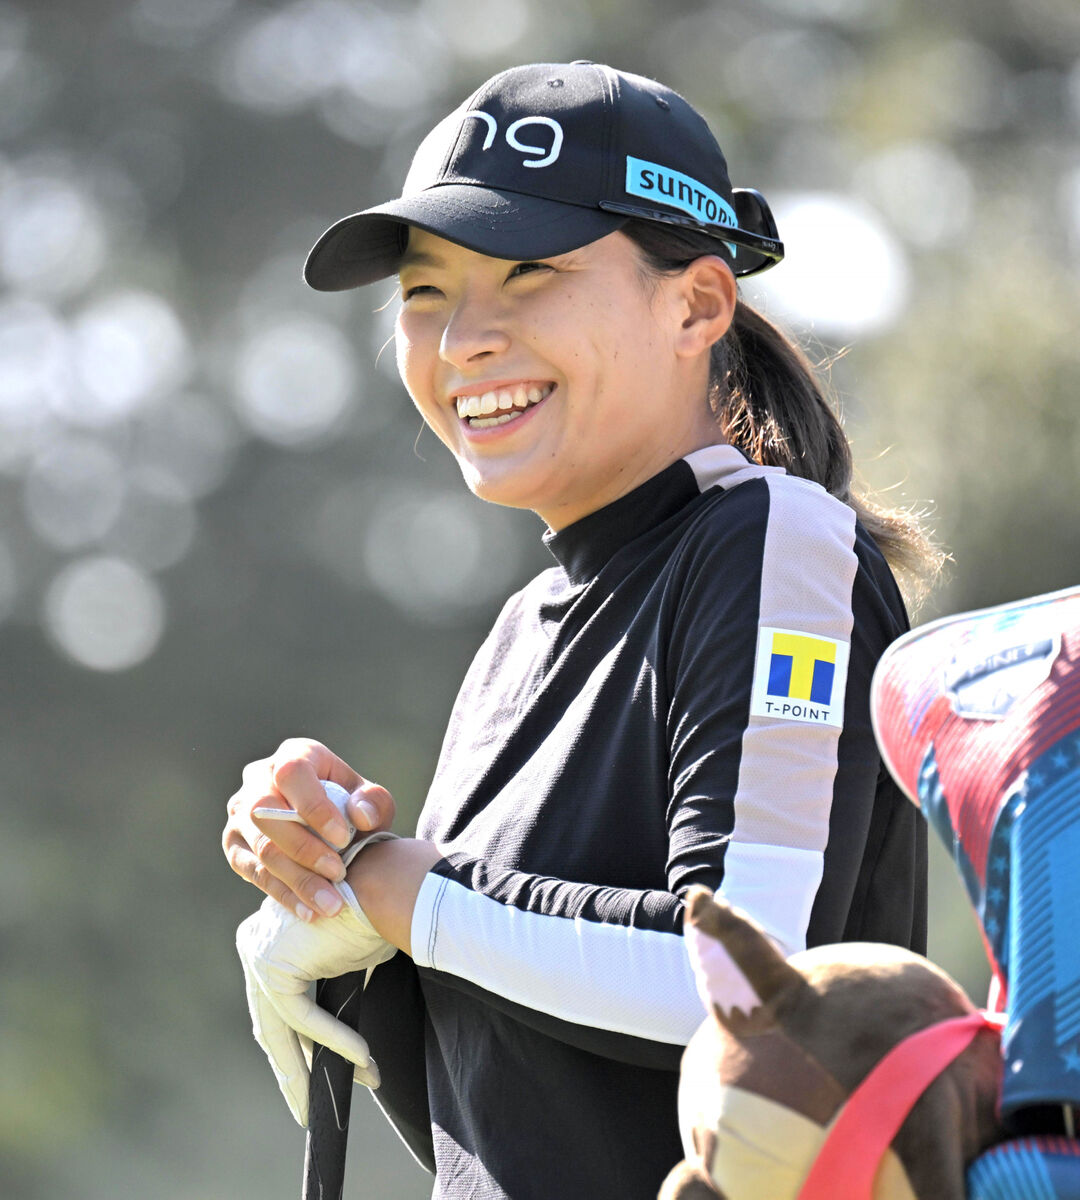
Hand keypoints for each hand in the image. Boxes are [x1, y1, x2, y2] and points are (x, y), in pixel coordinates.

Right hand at [222, 739, 395, 921]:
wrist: (329, 827)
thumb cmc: (351, 806)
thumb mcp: (371, 799)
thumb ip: (374, 803)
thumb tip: (359, 816)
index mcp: (294, 756)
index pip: (292, 773)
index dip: (314, 806)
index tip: (343, 838)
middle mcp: (258, 779)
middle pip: (267, 814)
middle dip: (305, 850)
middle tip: (339, 874)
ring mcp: (240, 813)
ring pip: (260, 848)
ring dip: (297, 880)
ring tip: (330, 904)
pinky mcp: (234, 844)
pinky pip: (252, 872)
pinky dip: (282, 894)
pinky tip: (309, 911)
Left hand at [236, 888, 397, 1125]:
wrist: (383, 880)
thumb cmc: (373, 913)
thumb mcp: (346, 960)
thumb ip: (330, 994)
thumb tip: (346, 1046)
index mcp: (268, 941)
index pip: (276, 1008)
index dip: (295, 1048)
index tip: (312, 1078)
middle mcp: (255, 946)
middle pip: (271, 1025)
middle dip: (292, 1072)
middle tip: (306, 1109)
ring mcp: (260, 955)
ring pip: (282, 1030)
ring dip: (309, 1071)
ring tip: (330, 1101)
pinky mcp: (276, 966)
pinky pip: (303, 1018)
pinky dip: (335, 1041)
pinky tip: (362, 1060)